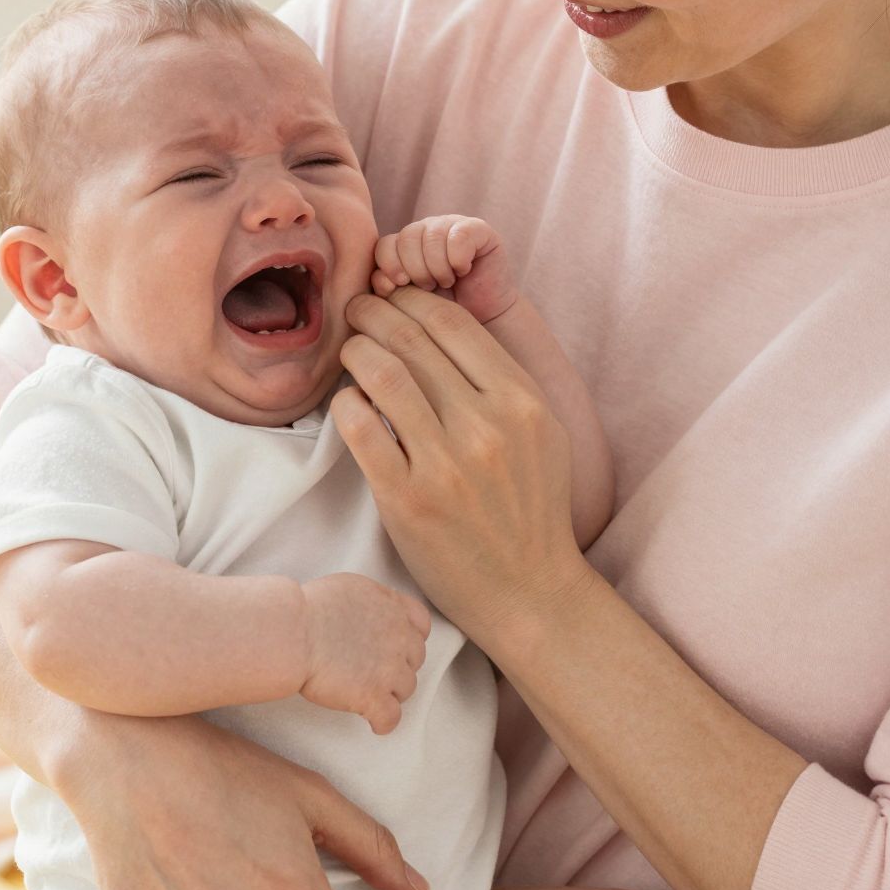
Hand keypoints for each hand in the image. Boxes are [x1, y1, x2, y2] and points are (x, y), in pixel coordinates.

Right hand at [299, 573, 431, 732]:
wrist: (292, 633)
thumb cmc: (307, 609)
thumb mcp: (350, 588)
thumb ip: (371, 601)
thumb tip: (369, 614)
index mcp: (391, 606)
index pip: (422, 625)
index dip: (411, 638)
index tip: (397, 647)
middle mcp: (398, 635)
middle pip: (415, 659)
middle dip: (399, 666)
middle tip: (376, 672)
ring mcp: (389, 668)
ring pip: (406, 689)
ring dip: (390, 693)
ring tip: (369, 695)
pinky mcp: (373, 695)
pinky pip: (391, 718)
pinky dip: (383, 722)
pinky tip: (373, 723)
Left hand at [332, 288, 593, 654]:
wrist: (529, 592)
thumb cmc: (530, 509)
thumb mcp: (543, 434)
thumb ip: (503, 382)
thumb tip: (444, 328)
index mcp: (522, 402)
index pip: (452, 322)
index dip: (411, 298)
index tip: (392, 296)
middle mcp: (486, 427)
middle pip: (412, 339)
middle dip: (375, 313)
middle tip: (357, 309)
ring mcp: (446, 464)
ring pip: (383, 374)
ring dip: (356, 350)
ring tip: (349, 350)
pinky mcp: (407, 500)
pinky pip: (361, 428)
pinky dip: (346, 403)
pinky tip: (348, 402)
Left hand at [370, 215, 517, 323]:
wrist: (484, 318)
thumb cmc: (443, 312)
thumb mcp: (409, 302)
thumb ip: (388, 288)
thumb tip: (382, 280)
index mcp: (403, 245)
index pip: (384, 245)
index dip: (390, 267)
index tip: (402, 286)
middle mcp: (425, 229)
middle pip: (406, 238)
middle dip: (416, 270)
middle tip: (430, 287)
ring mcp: (451, 225)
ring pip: (431, 237)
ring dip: (439, 268)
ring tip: (447, 281)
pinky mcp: (478, 228)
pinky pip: (459, 236)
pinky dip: (459, 259)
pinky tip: (464, 271)